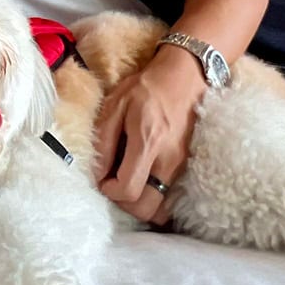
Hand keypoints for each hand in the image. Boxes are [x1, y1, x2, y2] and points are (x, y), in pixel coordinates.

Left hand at [93, 43, 208, 224]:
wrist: (185, 75)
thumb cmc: (146, 87)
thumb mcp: (116, 105)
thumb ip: (105, 141)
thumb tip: (97, 174)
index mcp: (149, 142)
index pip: (129, 190)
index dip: (110, 191)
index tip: (103, 179)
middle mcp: (169, 161)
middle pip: (147, 210)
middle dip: (126, 205)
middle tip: (115, 185)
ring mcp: (182, 166)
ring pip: (161, 208)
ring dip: (141, 203)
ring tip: (129, 182)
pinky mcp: (188, 166)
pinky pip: (170, 196)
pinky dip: (155, 196)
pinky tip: (144, 178)